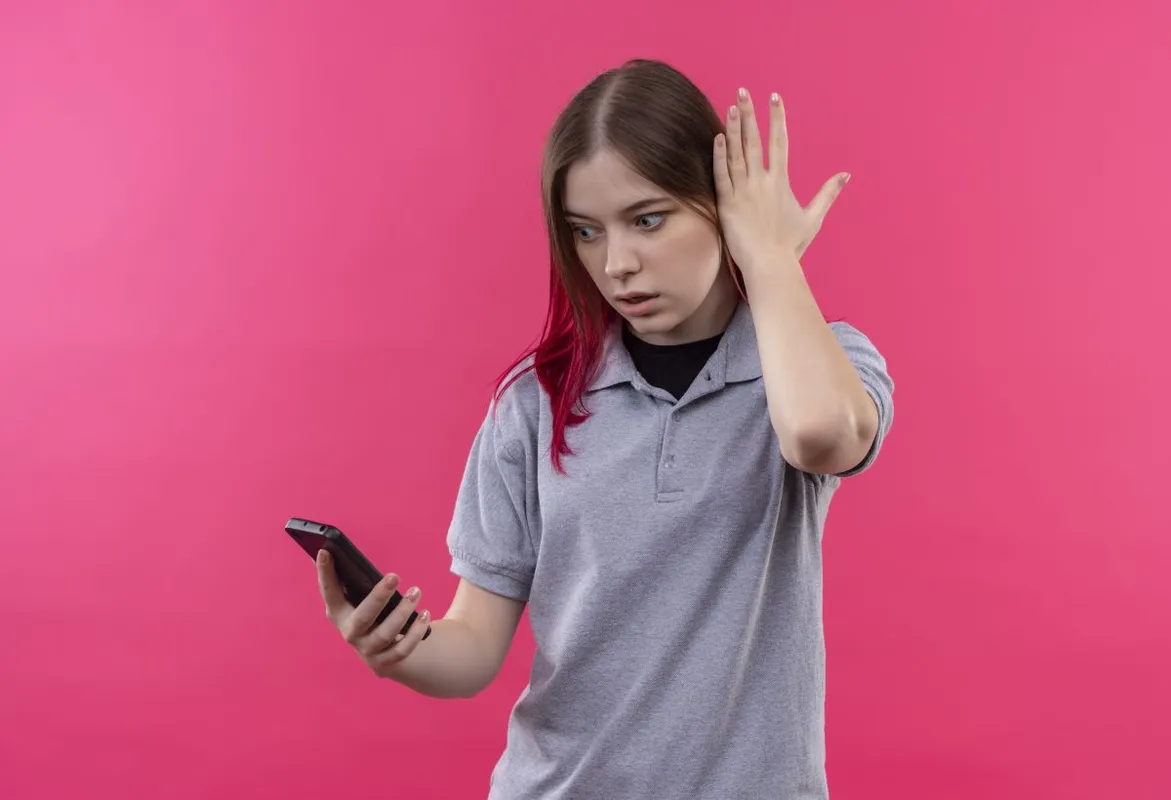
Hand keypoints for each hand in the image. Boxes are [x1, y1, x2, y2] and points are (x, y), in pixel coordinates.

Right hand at [316, 549, 430, 677]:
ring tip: (417, 591)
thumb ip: (351, 579)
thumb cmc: (371, 613)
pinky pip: (402, 650)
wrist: (382, 653)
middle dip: (378, 597)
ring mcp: (366, 650)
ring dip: (402, 612)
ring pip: (385, 634)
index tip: (325, 551)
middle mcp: (349, 633)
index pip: (328, 592)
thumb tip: (335, 547)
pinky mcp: (384, 663)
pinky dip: (415, 633)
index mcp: (338, 612)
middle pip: (362, 617)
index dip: (324, 573)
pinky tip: (425, 615)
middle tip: (395, 576)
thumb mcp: (359, 598)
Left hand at [714, 88, 849, 268]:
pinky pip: (722, 175)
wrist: (770, 265)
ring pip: (736, 154)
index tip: (775, 98)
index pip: (780, 142)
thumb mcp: (813, 217)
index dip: (777, 118)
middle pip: (755, 141)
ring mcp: (743, 192)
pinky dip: (719, 156)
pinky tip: (718, 137)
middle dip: (751, 114)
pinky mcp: (727, 204)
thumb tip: (846, 175)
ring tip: (731, 107)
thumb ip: (828, 193)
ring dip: (734, 128)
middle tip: (744, 91)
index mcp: (781, 182)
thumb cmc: (791, 245)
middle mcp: (762, 182)